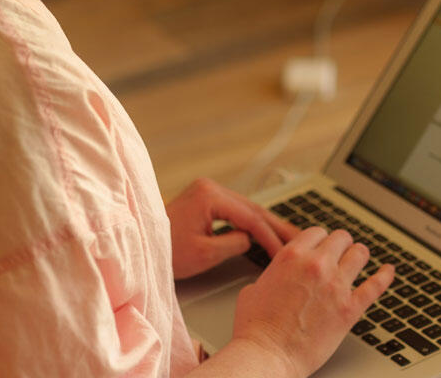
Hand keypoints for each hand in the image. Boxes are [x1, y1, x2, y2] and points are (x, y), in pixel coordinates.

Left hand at [166, 178, 298, 279]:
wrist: (140, 245)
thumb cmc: (165, 250)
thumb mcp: (203, 254)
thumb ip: (233, 243)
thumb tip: (250, 239)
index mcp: (209, 196)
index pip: (250, 217)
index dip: (270, 236)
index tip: (284, 250)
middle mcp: (210, 187)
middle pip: (253, 207)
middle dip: (276, 225)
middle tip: (299, 238)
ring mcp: (207, 191)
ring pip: (247, 208)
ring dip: (267, 223)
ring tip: (289, 236)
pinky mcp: (206, 198)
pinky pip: (236, 209)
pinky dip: (252, 221)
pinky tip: (266, 230)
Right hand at [229, 227, 394, 377]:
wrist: (267, 355)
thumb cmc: (256, 328)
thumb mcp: (255, 288)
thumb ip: (274, 274)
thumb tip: (280, 275)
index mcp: (292, 256)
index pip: (317, 232)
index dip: (320, 241)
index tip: (322, 247)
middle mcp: (316, 265)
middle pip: (341, 238)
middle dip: (340, 245)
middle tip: (340, 253)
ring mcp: (336, 286)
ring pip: (359, 254)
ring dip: (358, 256)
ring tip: (358, 259)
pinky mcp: (350, 309)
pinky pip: (376, 286)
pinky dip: (384, 276)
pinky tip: (388, 271)